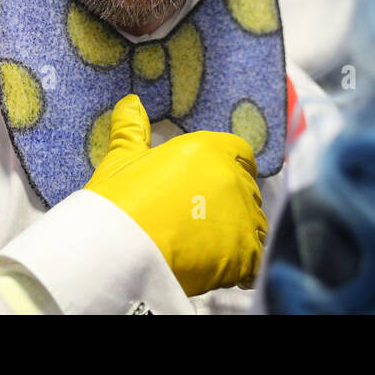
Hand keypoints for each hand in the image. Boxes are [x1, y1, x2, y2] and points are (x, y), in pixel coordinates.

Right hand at [85, 94, 266, 295]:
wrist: (118, 251)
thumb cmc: (118, 202)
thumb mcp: (122, 161)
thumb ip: (132, 130)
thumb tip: (130, 103)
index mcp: (208, 150)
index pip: (240, 153)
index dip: (232, 167)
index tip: (218, 184)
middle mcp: (233, 178)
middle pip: (247, 190)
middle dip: (232, 205)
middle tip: (205, 222)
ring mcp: (242, 216)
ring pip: (255, 225)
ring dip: (240, 235)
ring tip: (212, 249)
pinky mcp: (245, 254)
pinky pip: (256, 259)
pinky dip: (245, 266)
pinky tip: (226, 271)